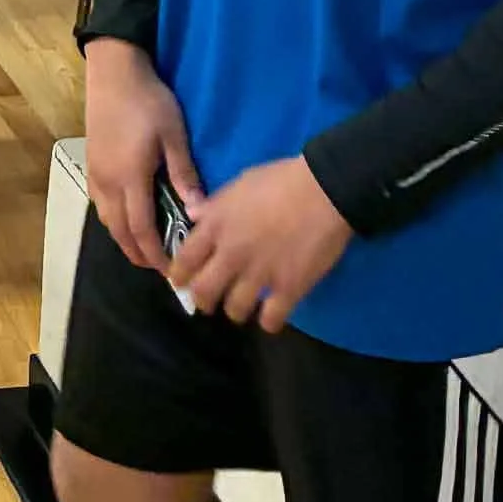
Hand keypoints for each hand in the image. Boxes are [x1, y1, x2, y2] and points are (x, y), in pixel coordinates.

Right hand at [84, 40, 202, 272]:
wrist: (114, 72)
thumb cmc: (148, 101)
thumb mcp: (173, 136)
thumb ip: (185, 176)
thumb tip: (199, 214)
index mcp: (130, 179)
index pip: (141, 230)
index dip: (154, 254)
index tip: (171, 271)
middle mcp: (108, 183)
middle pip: (119, 232)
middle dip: (138, 254)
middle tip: (160, 267)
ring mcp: (95, 174)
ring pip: (106, 220)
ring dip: (124, 238)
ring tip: (145, 246)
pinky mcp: (90, 164)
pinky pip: (100, 204)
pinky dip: (114, 220)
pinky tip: (127, 216)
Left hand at [169, 156, 352, 332]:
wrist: (324, 189)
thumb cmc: (280, 180)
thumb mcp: (239, 183)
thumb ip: (214, 205)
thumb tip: (193, 215)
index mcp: (216, 225)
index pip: (184, 260)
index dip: (179, 276)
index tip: (180, 282)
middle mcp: (231, 253)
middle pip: (204, 292)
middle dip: (203, 300)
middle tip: (209, 301)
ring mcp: (259, 274)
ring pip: (234, 310)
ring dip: (236, 311)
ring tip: (242, 307)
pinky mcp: (288, 288)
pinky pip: (270, 319)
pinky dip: (269, 322)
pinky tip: (271, 316)